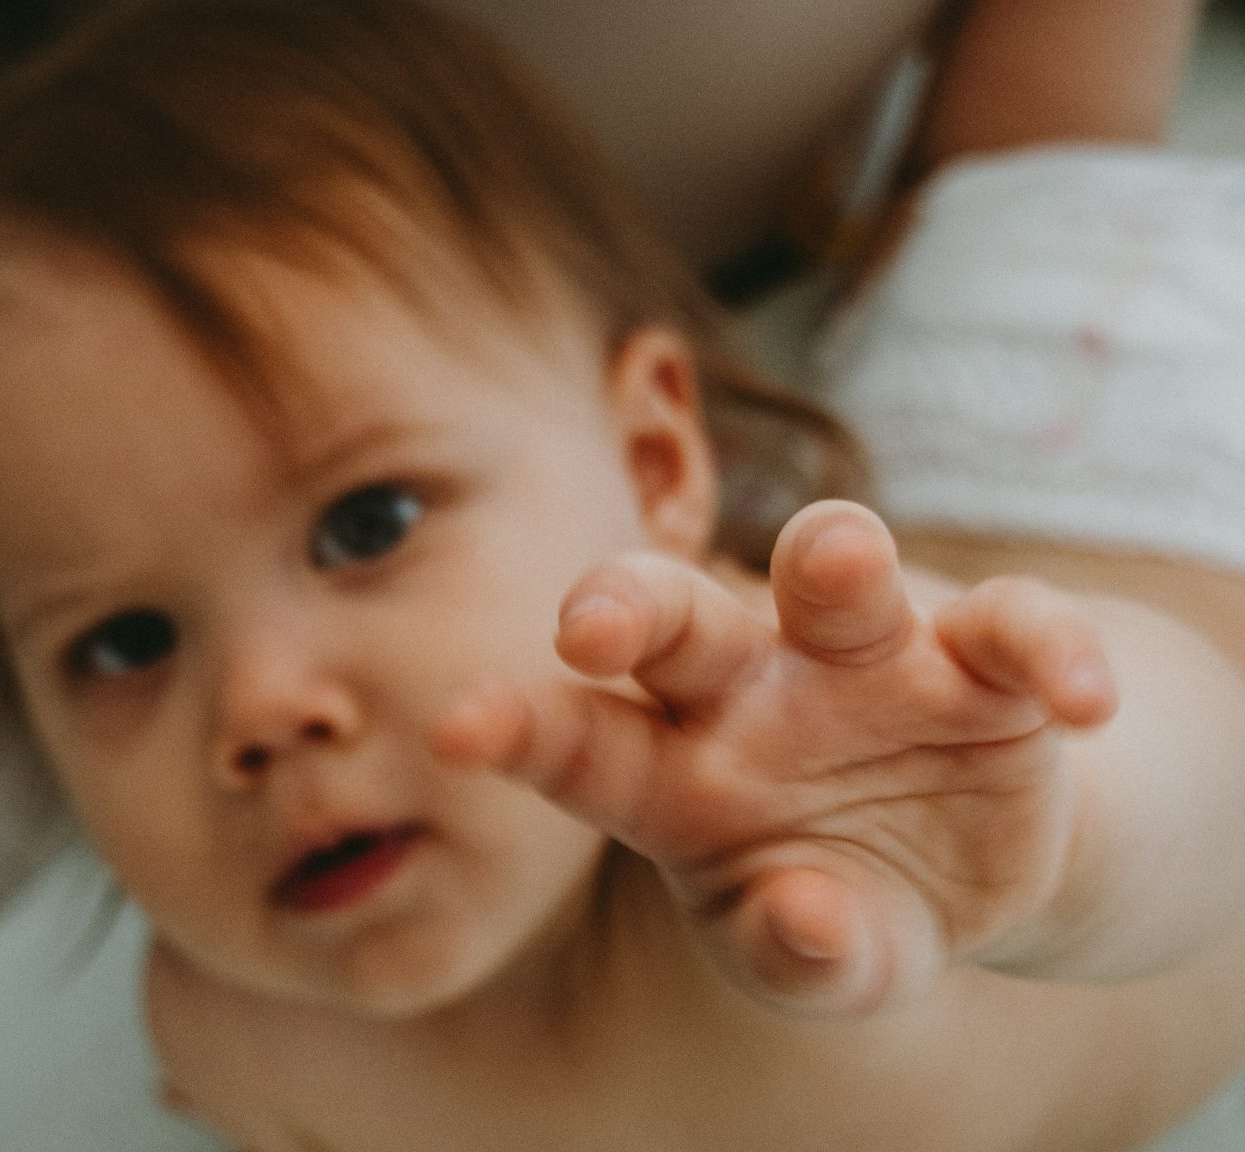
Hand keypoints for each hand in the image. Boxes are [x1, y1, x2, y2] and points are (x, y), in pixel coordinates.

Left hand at [433, 500, 1116, 1014]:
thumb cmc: (838, 905)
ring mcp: (865, 658)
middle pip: (676, 619)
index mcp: (673, 769)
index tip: (457, 727)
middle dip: (636, 605)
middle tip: (596, 625)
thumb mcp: (813, 957)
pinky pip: (1014, 627)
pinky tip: (1078, 699)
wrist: (965, 868)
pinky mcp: (982, 659)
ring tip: (841, 566)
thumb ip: (796, 953)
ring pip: (832, 576)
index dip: (522, 727)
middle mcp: (751, 688)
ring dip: (834, 562)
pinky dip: (1047, 647)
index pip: (583, 740)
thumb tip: (802, 922)